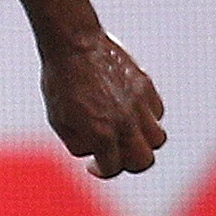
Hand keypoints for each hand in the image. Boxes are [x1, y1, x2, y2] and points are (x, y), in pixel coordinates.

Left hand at [43, 27, 165, 178]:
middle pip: (144, 161)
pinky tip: (128, 110)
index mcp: (101, 133)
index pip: (113, 168)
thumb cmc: (60, 81)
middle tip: (116, 155)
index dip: (102, 171)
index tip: (95, 166)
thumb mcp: (57, 119)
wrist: (73, 43)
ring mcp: (139, 104)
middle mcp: (124, 122)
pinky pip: (157, 112)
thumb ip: (77, 143)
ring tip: (125, 133)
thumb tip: (95, 152)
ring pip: (157, 138)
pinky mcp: (146, 86)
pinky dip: (147, 118)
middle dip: (130, 164)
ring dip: (142, 142)